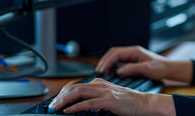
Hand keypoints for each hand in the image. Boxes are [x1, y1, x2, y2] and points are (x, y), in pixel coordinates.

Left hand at [49, 78, 174, 115]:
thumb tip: (78, 105)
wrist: (143, 103)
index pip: (76, 85)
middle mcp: (101, 84)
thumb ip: (95, 97)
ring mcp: (105, 91)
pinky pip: (88, 103)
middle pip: (75, 87)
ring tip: (55, 108)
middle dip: (60, 97)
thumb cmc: (127, 102)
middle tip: (51, 106)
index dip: (63, 93)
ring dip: (64, 101)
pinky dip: (75, 107)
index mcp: (100, 83)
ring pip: (79, 92)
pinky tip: (68, 111)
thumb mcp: (108, 97)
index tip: (55, 102)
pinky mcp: (109, 100)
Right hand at [96, 45, 192, 82]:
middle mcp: (132, 51)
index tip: (102, 70)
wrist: (168, 68)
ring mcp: (132, 55)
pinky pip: (119, 60)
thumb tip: (119, 71)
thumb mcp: (147, 69)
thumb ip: (133, 69)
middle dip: (104, 61)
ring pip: (115, 56)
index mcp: (135, 51)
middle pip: (113, 53)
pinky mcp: (132, 60)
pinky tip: (110, 72)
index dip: (107, 61)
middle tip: (98, 71)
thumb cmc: (160, 68)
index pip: (116, 53)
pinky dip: (112, 65)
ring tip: (102, 72)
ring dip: (107, 62)